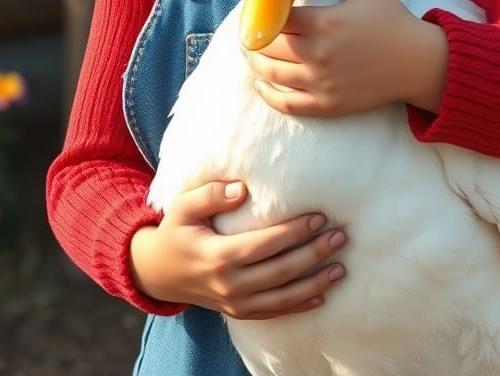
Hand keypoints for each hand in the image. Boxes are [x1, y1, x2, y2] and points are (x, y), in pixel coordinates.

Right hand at [129, 180, 346, 318]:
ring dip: (315, 283)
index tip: (319, 217)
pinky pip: (274, 312)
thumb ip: (211, 194)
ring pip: (282, 297)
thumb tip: (242, 188)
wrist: (158, 273)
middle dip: (314, 254)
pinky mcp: (238, 312)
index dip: (294, 232)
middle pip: (280, 272)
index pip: (265, 245)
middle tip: (340, 237)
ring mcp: (234, 303)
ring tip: (341, 267)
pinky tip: (321, 295)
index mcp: (218, 256)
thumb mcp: (183, 207)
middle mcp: (229, 284)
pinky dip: (299, 306)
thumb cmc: (175, 231)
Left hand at [245, 0, 448, 116]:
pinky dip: (267, 94)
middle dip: (252, 36)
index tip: (255, 6)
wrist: (419, 63)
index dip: (259, 11)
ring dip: (253, 62)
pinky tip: (260, 83)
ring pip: (270, 75)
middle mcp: (318, 54)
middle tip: (248, 28)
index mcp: (324, 22)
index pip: (275, 17)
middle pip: (267, 46)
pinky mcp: (326, 104)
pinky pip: (286, 103)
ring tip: (250, 51)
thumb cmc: (393, 20)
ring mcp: (321, 83)